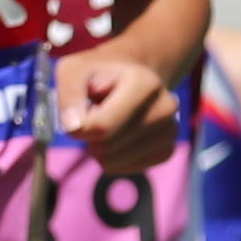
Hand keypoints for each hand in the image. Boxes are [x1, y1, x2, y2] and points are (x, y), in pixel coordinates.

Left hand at [56, 46, 178, 170]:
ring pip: (113, 162)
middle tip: (97, 113)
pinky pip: (123, 169)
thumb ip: (69, 93)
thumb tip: (74, 127)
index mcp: (145, 84)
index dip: (79, 125)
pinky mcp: (167, 151)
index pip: (101, 127)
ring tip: (109, 121)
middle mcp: (166, 107)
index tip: (79, 110)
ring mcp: (170, 131)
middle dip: (90, 135)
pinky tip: (118, 135)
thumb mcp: (74, 71)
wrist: (129, 77)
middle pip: (107, 146)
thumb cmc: (97, 75)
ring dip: (100, 147)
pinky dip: (112, 157)